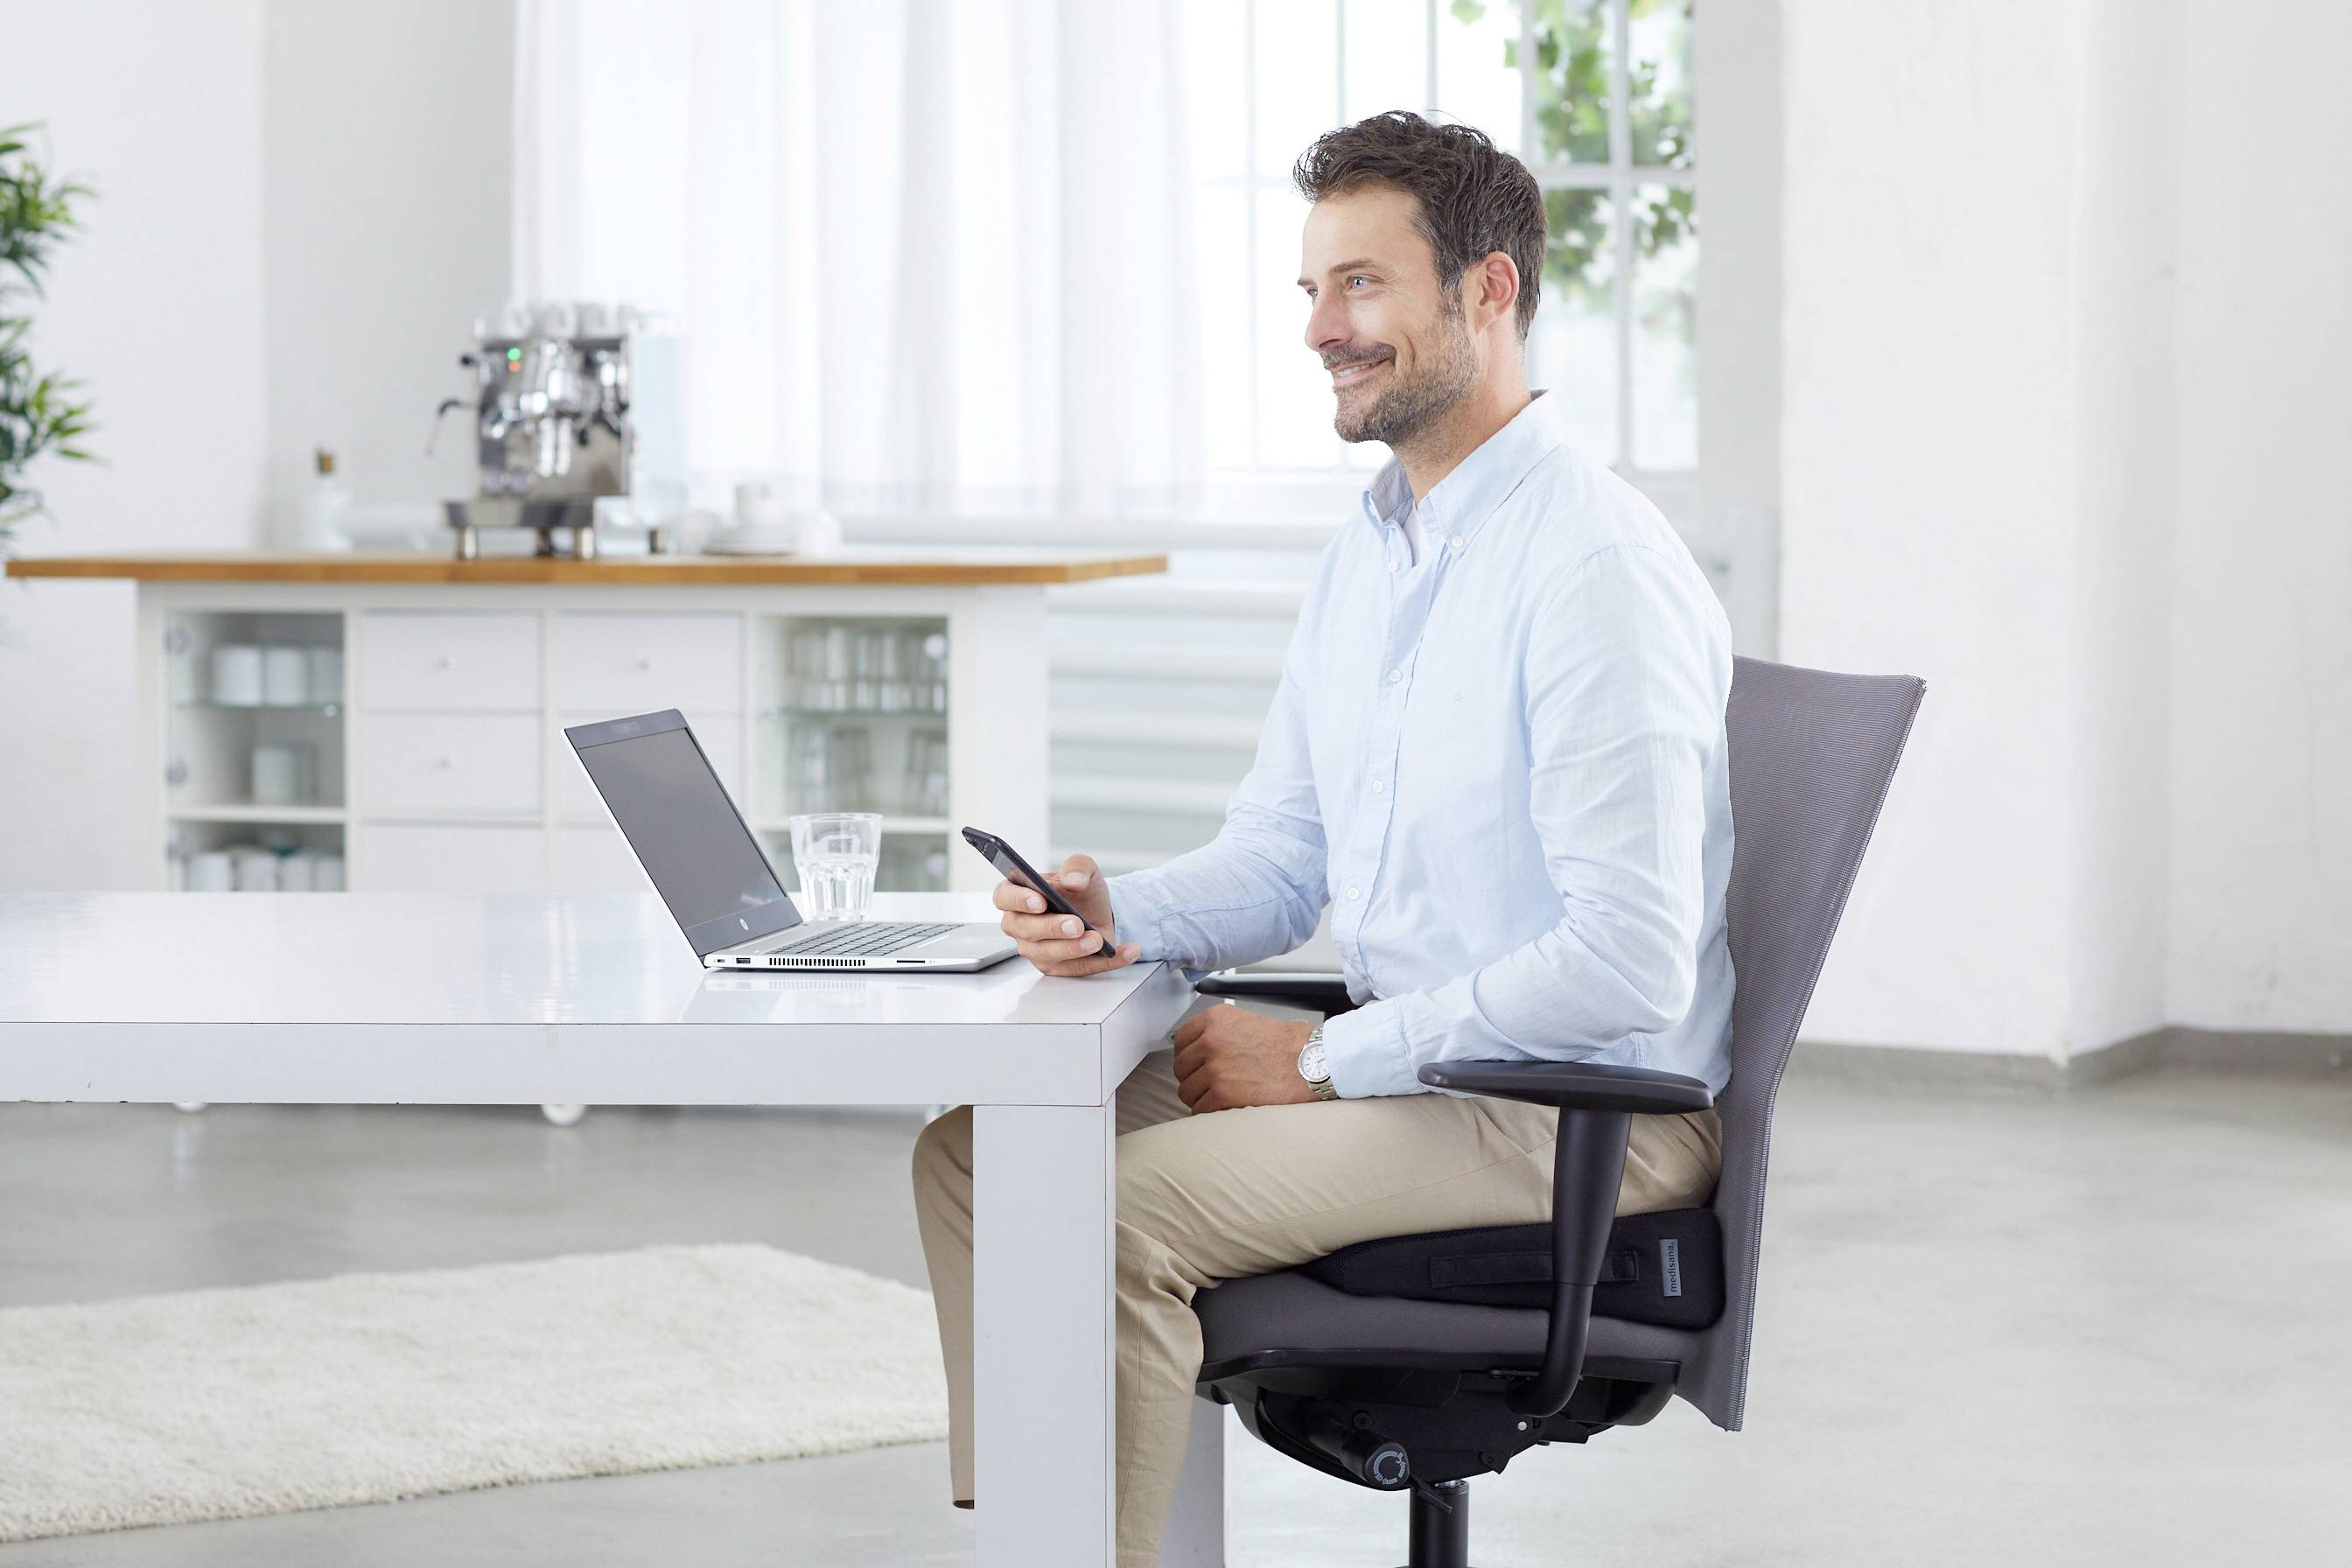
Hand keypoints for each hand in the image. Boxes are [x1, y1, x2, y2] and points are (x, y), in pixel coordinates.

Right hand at [992, 853, 1139, 976]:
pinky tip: (1127, 951)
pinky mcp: (1057, 967)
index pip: (1004, 897)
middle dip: (1052, 928)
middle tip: (1076, 924)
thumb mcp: (1084, 869)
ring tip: (1097, 939)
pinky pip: (1080, 969)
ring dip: (1075, 949)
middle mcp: (1021, 924)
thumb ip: (1077, 868)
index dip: (1018, 900)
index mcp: (1018, 894)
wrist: (1099, 912)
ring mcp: (1035, 949)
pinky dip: (1106, 962)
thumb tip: (1073, 880)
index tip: (1039, 900)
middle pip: (1026, 930)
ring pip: (1048, 955)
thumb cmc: (1080, 891)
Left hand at [1171, 1003, 1317, 1112]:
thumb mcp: (1248, 1023)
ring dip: (1201, 1098)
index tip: (1193, 1064)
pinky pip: (1200, 1110)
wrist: (1311, 1062)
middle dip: (1193, 1078)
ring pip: (1188, 1092)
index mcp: (1216, 1020)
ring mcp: (1215, 1068)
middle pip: (1181, 1068)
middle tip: (1210, 1084)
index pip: (1181, 1040)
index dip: (1187, 1056)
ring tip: (1220, 1098)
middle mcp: (1211, 1041)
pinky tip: (1225, 1109)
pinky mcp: (1222, 1094)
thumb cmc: (1288, 1045)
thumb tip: (1198, 1049)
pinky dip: (1210, 1113)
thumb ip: (1220, 1033)